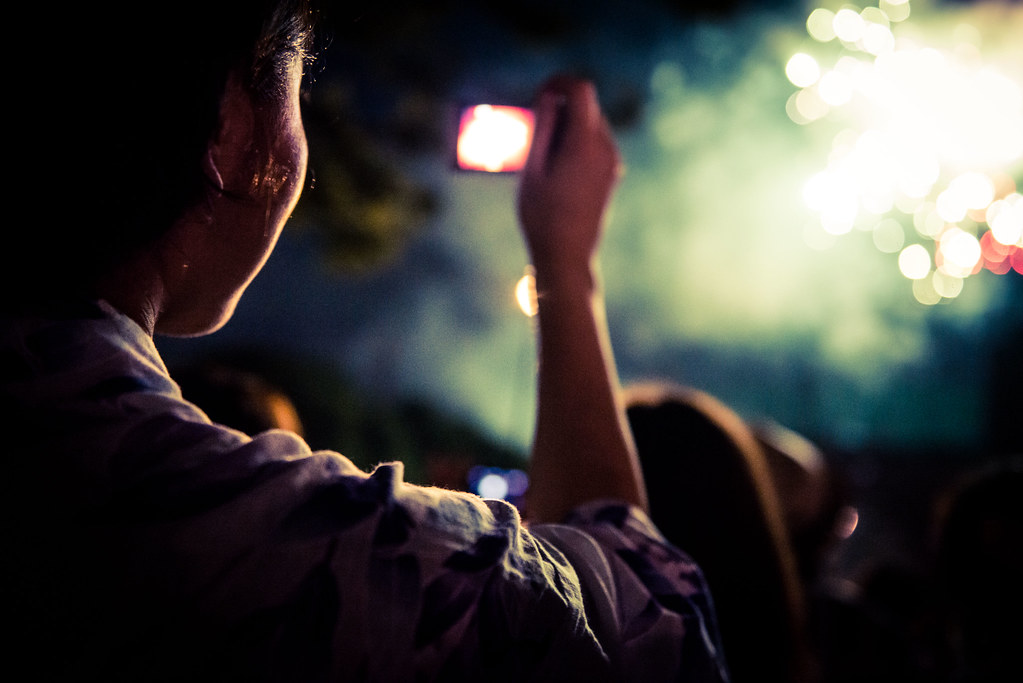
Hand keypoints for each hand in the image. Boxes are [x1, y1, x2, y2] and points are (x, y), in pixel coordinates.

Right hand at [516, 76, 620, 276]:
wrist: (567, 257)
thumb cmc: (542, 216)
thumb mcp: (532, 168)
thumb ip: (542, 128)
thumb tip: (548, 96)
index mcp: (585, 144)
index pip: (581, 89)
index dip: (559, 82)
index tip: (539, 92)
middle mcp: (606, 149)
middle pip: (586, 106)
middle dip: (560, 107)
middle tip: (532, 132)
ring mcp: (612, 162)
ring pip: (591, 124)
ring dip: (566, 127)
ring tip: (542, 157)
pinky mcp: (611, 174)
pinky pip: (595, 143)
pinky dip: (575, 143)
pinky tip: (556, 169)